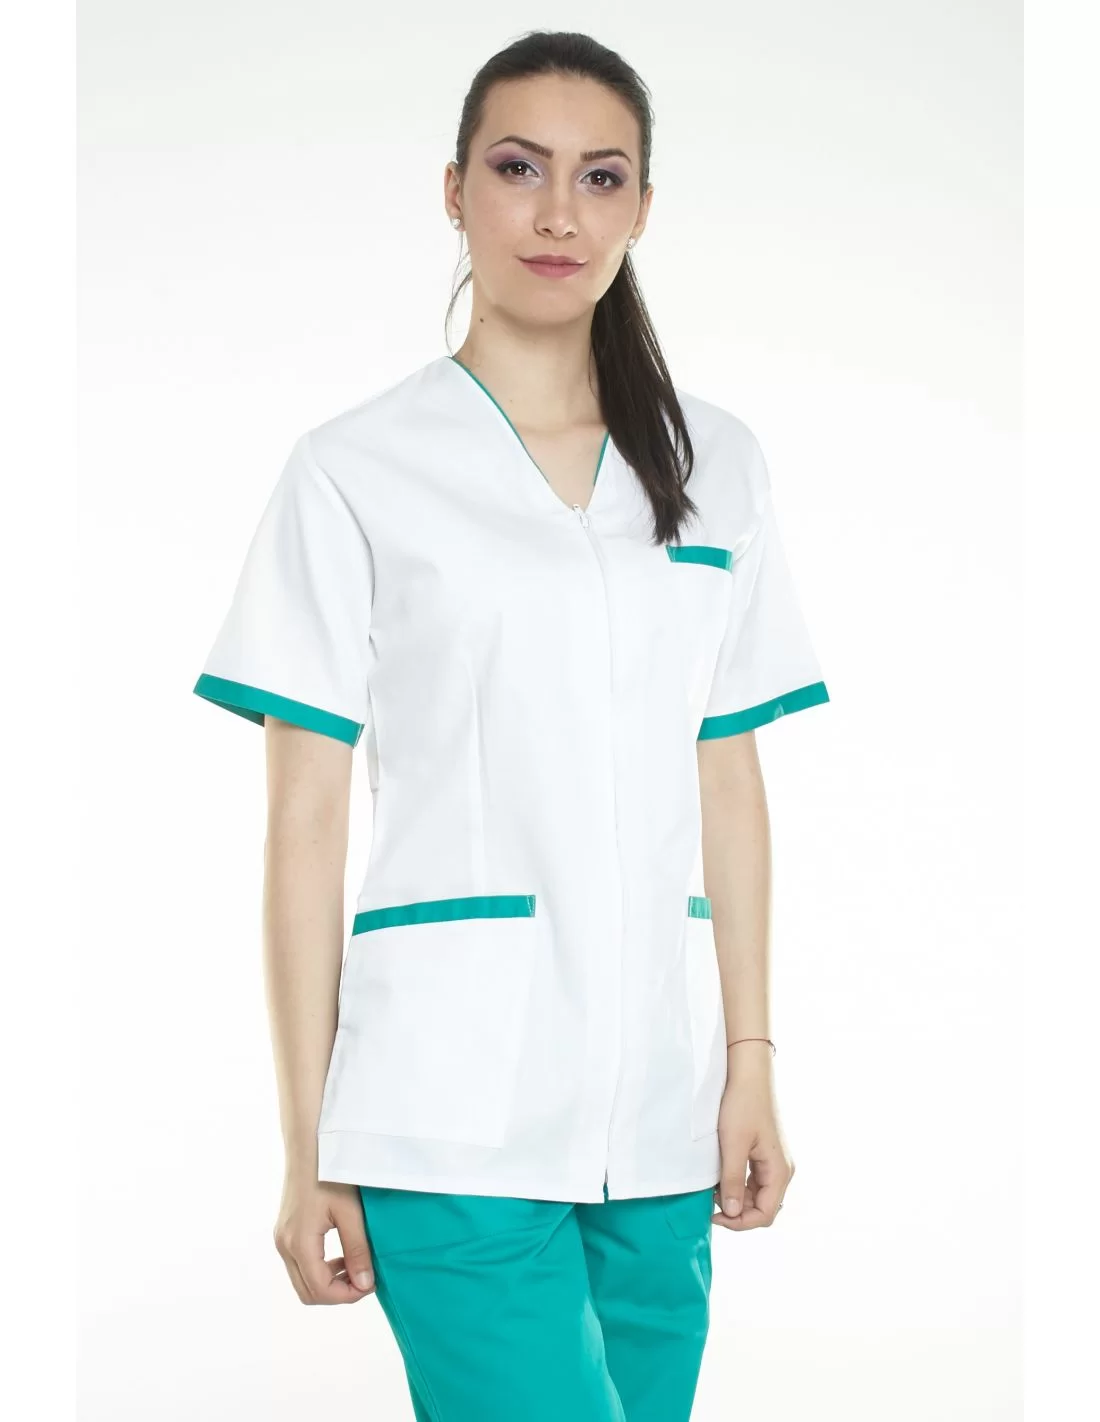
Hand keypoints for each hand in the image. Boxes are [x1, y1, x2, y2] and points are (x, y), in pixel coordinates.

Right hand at [274, 1166, 376, 1302]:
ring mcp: (282, 1239)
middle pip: (308, 1291)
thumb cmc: (330, 1173)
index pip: (320, 1289)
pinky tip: (341, 1255)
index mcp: (299, 1242)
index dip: (347, 1295)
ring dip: (329, 1282)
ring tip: (355, 1266)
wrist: (309, 1146)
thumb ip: (357, 1250)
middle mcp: (284, 1245)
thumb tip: (365, 1284)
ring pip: (303, 1280)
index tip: (370, 1284)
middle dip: (338, 1293)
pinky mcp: (285, 1232)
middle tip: (364, 1279)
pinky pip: (300, 1265)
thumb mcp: (350, 1212)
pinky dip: (320, 1269)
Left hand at [711, 1064, 793, 1230]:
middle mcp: (783, 1169)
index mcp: (780, 1171)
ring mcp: (775, 1161)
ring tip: (714, 1187)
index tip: (714, 1215)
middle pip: (763, 1207)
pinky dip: (739, 1184)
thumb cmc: (742, 1104)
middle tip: (710, 1201)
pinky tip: (721, 1176)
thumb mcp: (733, 1144)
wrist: (749, 1073)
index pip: (765, 1214)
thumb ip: (732, 1180)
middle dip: (738, 1210)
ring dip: (737, 1197)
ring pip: (758, 1195)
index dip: (740, 1222)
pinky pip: (755, 1180)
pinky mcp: (766, 1153)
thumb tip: (732, 1213)